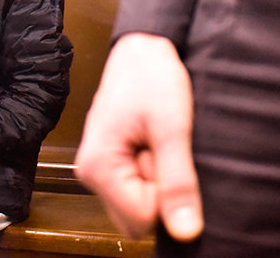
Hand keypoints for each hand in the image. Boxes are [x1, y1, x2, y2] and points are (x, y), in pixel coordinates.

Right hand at [76, 33, 201, 241]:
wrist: (143, 48)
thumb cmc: (151, 76)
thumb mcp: (172, 127)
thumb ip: (177, 181)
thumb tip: (186, 232)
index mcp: (99, 167)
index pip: (143, 218)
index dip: (165, 192)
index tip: (164, 154)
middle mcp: (93, 173)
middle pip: (139, 216)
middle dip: (160, 188)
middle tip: (162, 147)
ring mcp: (102, 169)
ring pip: (141, 203)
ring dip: (158, 179)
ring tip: (158, 141)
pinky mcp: (113, 162)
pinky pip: (139, 186)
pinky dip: (154, 169)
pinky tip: (155, 142)